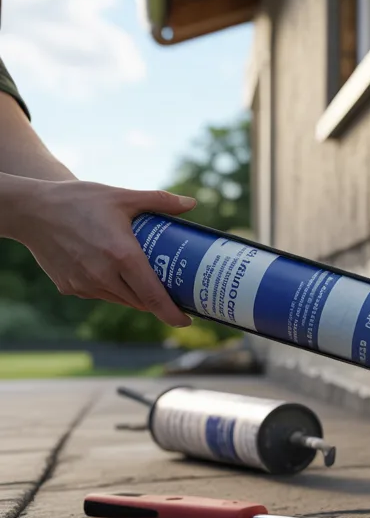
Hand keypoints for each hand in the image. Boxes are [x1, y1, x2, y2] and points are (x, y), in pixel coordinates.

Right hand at [7, 179, 196, 327]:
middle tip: (176, 294)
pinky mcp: (70, 288)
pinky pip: (101, 294)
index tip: (186, 321)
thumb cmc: (78, 200)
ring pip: (121, 300)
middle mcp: (104, 276)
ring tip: (150, 282)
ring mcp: (85, 285)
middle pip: (141, 301)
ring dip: (137, 295)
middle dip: (159, 302)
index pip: (153, 296)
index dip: (172, 313)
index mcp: (122, 256)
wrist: (31, 211)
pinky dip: (114, 288)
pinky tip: (117, 273)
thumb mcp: (121, 196)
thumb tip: (191, 203)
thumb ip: (159, 200)